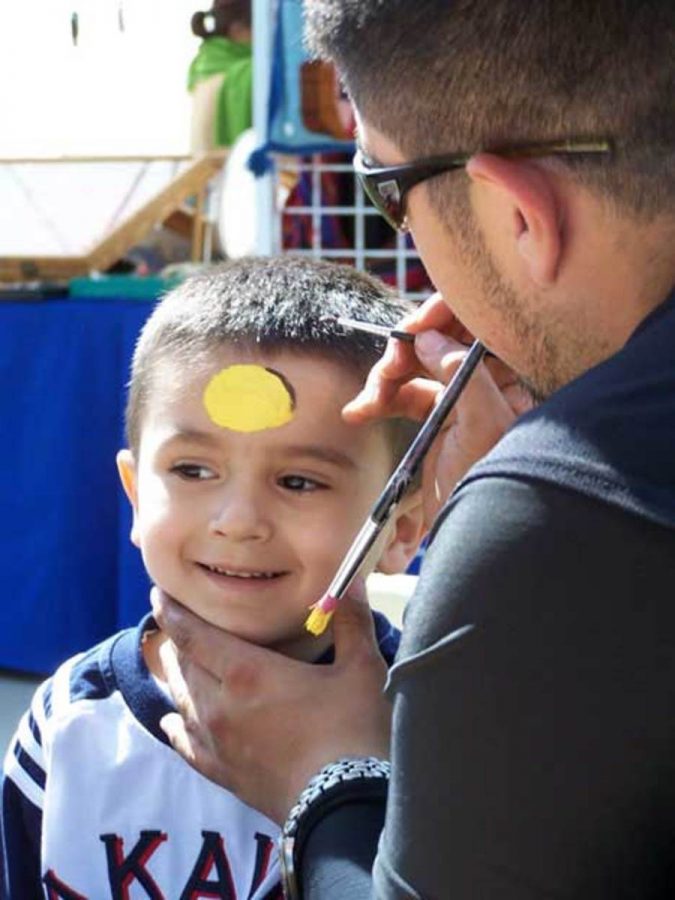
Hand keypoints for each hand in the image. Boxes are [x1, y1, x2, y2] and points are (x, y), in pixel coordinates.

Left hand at [151, 578, 391, 824]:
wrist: (345, 806)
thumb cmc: (354, 731)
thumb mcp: (361, 668)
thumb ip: (351, 621)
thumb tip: (352, 580)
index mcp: (248, 672)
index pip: (195, 636)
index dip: (174, 613)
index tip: (159, 595)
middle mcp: (221, 705)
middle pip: (185, 666)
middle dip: (178, 641)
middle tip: (178, 624)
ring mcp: (219, 743)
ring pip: (183, 701)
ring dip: (178, 678)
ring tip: (177, 661)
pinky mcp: (225, 773)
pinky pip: (187, 745)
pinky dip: (176, 728)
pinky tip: (170, 722)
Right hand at [343, 293, 532, 525]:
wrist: (477, 535)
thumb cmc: (492, 485)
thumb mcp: (481, 427)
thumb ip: (460, 375)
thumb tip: (430, 339)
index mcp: (509, 379)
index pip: (480, 327)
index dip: (446, 317)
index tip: (413, 324)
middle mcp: (486, 383)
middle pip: (442, 342)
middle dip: (406, 352)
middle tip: (385, 371)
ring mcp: (460, 400)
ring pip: (418, 367)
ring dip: (387, 378)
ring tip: (367, 403)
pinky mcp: (437, 420)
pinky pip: (405, 395)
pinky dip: (382, 400)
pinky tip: (360, 411)